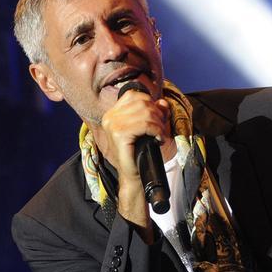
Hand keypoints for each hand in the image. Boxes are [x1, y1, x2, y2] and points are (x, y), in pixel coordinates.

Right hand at [97, 89, 173, 234]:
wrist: (133, 176)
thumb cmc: (140, 152)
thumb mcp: (147, 128)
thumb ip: (154, 113)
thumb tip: (162, 102)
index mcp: (112, 114)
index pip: (134, 95)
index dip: (150, 103)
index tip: (157, 119)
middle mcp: (110, 117)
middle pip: (141, 102)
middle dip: (157, 114)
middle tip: (161, 129)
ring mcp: (113, 125)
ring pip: (145, 112)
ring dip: (158, 123)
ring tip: (160, 135)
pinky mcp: (119, 135)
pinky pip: (144, 124)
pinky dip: (156, 130)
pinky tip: (158, 139)